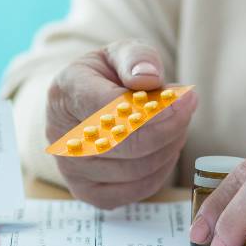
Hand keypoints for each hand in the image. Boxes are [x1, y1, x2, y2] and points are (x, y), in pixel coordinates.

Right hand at [46, 40, 197, 207]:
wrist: (82, 106)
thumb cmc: (104, 78)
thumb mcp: (118, 54)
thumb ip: (136, 58)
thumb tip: (147, 77)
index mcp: (65, 94)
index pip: (108, 109)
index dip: (153, 109)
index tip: (186, 98)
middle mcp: (59, 136)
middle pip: (125, 144)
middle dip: (168, 128)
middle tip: (186, 109)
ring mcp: (70, 169)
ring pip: (136, 169)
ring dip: (168, 147)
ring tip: (173, 125)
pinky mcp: (86, 191)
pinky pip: (136, 190)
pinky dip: (160, 172)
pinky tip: (162, 150)